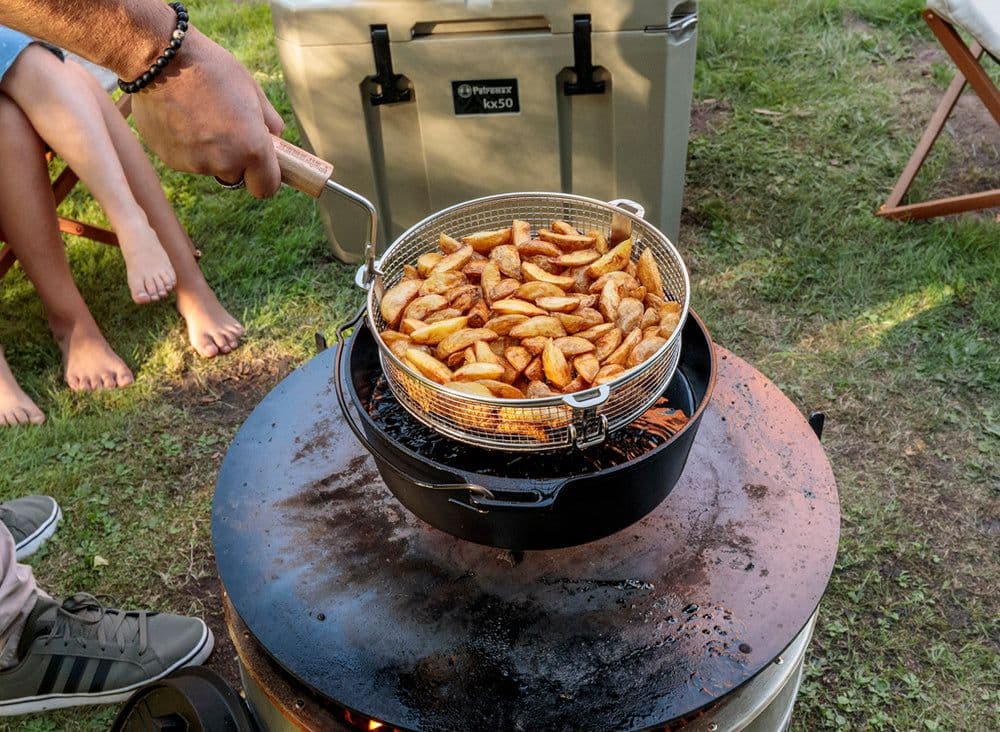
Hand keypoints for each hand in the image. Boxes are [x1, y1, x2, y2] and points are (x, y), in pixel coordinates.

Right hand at [131, 28, 284, 198]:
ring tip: (197, 114)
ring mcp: (194, 164)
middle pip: (235, 175)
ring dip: (208, 150)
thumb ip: (269, 120)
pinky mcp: (170, 159)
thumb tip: (275, 137)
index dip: (264, 177)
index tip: (260, 165)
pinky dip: (185, 145)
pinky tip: (179, 117)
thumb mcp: (251, 89)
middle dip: (234, 159)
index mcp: (252, 149)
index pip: (266, 188)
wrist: (158, 60)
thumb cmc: (211, 69)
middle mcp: (224, 163)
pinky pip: (186, 159)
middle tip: (223, 126)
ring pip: (209, 166)